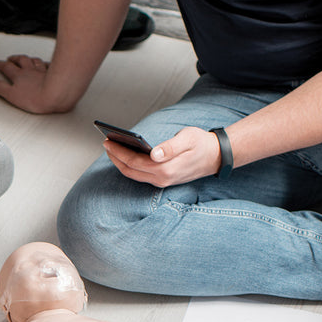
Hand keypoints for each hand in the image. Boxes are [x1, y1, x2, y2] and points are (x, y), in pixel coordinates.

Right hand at [0, 54, 63, 114]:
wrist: (56, 95)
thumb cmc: (36, 97)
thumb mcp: (11, 95)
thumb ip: (0, 89)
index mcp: (19, 76)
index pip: (7, 68)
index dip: (1, 65)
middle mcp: (30, 71)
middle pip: (21, 60)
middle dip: (14, 58)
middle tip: (10, 58)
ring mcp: (42, 71)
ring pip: (34, 61)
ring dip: (29, 58)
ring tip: (27, 58)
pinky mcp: (53, 74)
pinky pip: (48, 65)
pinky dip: (45, 63)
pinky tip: (45, 63)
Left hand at [104, 126, 221, 186]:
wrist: (216, 157)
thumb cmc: (201, 144)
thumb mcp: (188, 139)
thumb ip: (171, 147)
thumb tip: (154, 154)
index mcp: (165, 169)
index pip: (134, 162)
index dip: (119, 152)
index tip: (108, 141)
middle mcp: (161, 179)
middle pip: (130, 170)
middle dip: (115, 157)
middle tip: (106, 143)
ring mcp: (161, 182)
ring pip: (134, 174)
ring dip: (121, 162)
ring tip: (112, 148)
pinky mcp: (162, 180)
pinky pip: (140, 175)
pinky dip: (130, 165)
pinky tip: (125, 155)